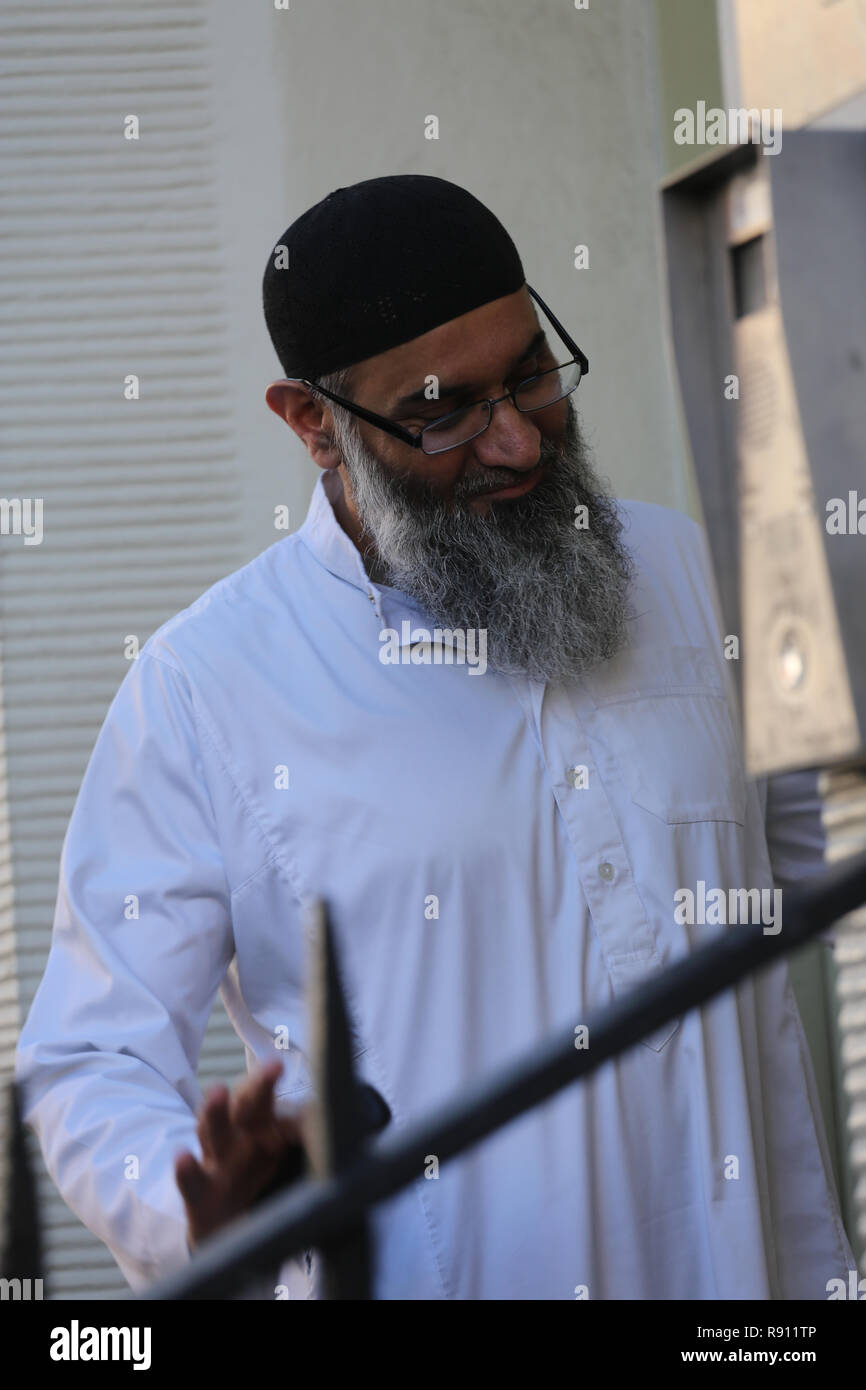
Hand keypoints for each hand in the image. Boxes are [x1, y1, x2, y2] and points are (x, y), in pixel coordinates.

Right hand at [175, 1058, 308, 1248]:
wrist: (220, 1226)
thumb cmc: (252, 1174)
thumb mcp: (278, 1153)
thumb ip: (301, 1133)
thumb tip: (325, 1117)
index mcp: (256, 1125)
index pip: (260, 1096)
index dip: (267, 1080)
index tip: (278, 1065)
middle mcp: (233, 1137)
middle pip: (242, 1106)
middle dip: (256, 1087)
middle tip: (272, 1068)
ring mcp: (213, 1164)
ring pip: (213, 1133)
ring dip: (215, 1112)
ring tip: (218, 1091)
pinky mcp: (197, 1197)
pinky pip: (190, 1181)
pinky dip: (185, 1170)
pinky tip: (183, 1156)